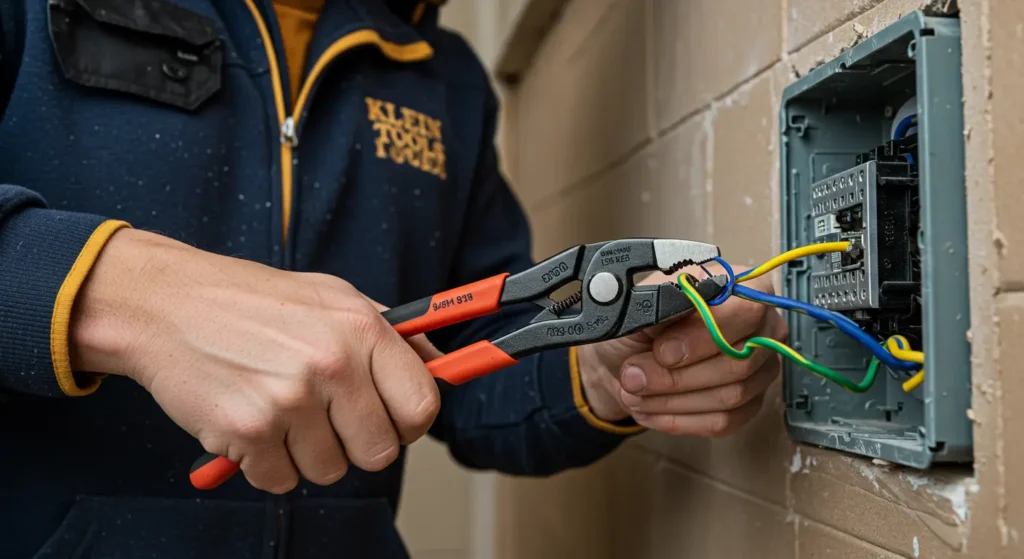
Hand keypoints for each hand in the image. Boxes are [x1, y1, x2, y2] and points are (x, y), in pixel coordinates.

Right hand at [70, 229, 441, 492]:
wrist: (167, 305)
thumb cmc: (252, 301)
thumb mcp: (334, 297)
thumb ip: (390, 334)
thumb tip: (440, 366)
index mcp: (362, 328)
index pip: (422, 405)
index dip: (409, 423)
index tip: (393, 421)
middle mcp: (332, 364)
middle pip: (381, 452)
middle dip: (357, 444)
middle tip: (328, 419)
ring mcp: (288, 400)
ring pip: (330, 471)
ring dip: (307, 453)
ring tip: (281, 409)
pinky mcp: (247, 432)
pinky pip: (281, 480)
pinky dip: (266, 462)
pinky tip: (251, 420)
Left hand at [576, 265, 787, 436]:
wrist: (621, 362)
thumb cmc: (634, 329)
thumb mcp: (639, 308)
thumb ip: (664, 302)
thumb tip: (683, 304)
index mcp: (737, 288)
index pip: (748, 310)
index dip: (705, 336)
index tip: (663, 351)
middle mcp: (760, 327)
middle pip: (740, 362)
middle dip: (677, 376)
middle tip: (634, 376)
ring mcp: (759, 368)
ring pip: (731, 396)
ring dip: (672, 399)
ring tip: (635, 391)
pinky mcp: (749, 405)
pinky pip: (723, 421)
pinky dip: (679, 418)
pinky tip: (650, 408)